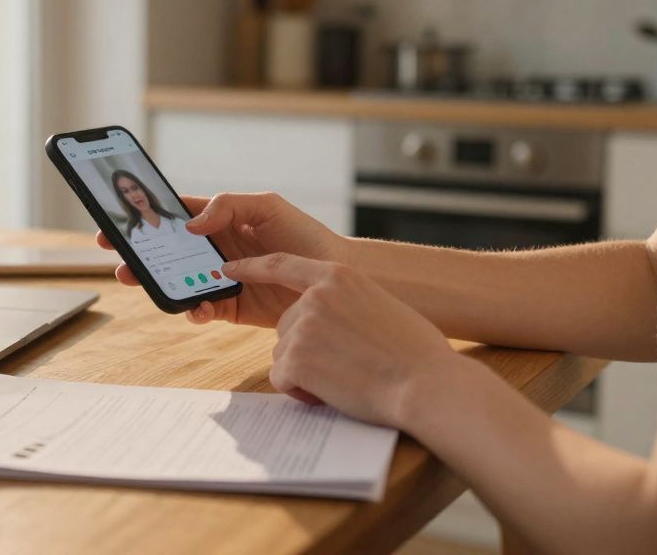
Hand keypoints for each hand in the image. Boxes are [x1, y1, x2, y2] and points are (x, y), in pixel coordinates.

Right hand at [96, 192, 341, 327]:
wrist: (336, 276)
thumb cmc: (304, 235)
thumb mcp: (266, 206)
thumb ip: (228, 206)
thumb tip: (191, 225)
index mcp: (218, 222)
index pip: (174, 217)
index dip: (145, 218)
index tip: (117, 221)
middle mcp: (214, 251)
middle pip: (167, 252)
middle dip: (139, 255)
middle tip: (117, 260)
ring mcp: (220, 281)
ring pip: (178, 283)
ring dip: (157, 284)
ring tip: (141, 282)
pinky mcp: (232, 308)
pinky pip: (203, 310)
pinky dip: (193, 310)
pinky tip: (194, 307)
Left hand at [224, 252, 457, 427]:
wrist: (426, 384)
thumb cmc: (415, 353)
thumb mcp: (380, 305)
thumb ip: (347, 303)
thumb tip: (329, 318)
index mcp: (338, 275)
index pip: (283, 264)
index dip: (254, 266)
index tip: (230, 268)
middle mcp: (314, 295)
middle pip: (285, 325)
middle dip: (305, 350)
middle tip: (345, 365)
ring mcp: (302, 325)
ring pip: (284, 355)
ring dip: (306, 373)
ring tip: (347, 377)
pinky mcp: (295, 357)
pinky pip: (282, 379)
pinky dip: (301, 392)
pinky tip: (334, 391)